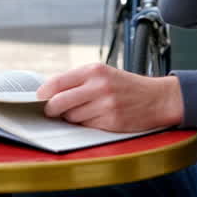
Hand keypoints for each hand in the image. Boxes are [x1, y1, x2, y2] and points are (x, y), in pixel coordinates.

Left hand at [37, 62, 183, 132]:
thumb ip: (78, 81)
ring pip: (71, 117)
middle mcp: (99, 86)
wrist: (157, 98)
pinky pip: (86, 127)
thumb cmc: (126, 86)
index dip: (43, 93)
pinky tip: (96, 118)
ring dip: (71, 118)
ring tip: (83, 112)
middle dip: (51, 110)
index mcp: (94, 70)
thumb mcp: (104, 74)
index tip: (39, 98)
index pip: (57, 82)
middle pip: (59, 103)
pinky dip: (86, 125)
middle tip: (52, 111)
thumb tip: (48, 93)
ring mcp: (105, 105)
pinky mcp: (111, 121)